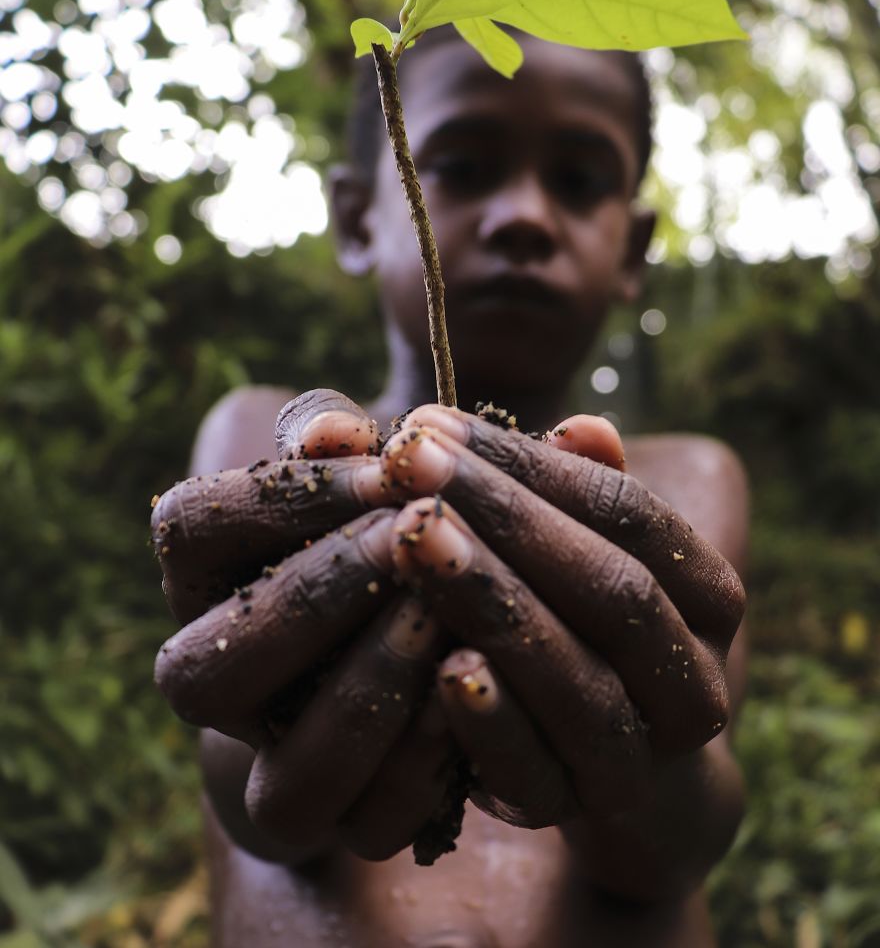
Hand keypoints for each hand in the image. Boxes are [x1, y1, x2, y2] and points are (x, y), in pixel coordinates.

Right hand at [152, 390, 463, 860]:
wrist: (423, 602)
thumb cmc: (378, 506)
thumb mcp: (354, 455)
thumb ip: (339, 430)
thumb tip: (336, 433)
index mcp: (202, 577)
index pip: (189, 531)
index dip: (282, 498)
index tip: (387, 466)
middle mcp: (220, 682)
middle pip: (204, 672)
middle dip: (313, 600)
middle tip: (408, 539)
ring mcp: (279, 765)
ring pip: (282, 782)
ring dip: (366, 690)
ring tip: (444, 614)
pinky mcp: (357, 816)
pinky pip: (374, 821)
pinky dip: (430, 756)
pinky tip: (481, 678)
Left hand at [376, 405, 744, 832]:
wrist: (608, 767)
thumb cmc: (580, 620)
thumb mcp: (584, 550)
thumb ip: (577, 491)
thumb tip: (582, 427)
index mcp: (708, 596)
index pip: (629, 514)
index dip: (534, 464)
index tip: (435, 421)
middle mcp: (696, 678)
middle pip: (614, 590)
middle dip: (506, 517)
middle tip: (409, 460)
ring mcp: (645, 755)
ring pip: (585, 681)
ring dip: (493, 603)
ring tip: (412, 539)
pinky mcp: (578, 810)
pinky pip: (539, 773)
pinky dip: (491, 722)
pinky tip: (436, 664)